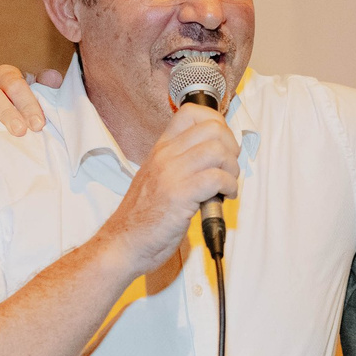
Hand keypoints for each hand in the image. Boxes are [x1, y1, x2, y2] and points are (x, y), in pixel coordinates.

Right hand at [0, 65, 61, 134]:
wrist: (12, 131)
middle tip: (19, 131)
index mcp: (6, 78)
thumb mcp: (40, 100)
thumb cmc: (27, 114)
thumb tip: (52, 77)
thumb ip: (47, 89)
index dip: (26, 101)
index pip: (14, 81)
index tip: (38, 124)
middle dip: (6, 112)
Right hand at [99, 103, 237, 275]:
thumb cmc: (144, 216)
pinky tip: (223, 197)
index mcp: (161, 148)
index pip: (192, 112)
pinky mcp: (179, 195)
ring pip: (218, 151)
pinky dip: (229, 187)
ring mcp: (171, 174)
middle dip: (231, 148)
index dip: (217, 124)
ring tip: (226, 185)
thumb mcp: (158, 176)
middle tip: (228, 168)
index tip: (223, 145)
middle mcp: (165, 155)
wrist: (123, 243)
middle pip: (213, 128)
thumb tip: (218, 154)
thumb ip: (182, 162)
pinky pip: (217, 178)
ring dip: (232, 169)